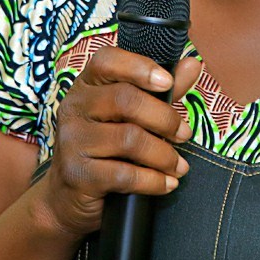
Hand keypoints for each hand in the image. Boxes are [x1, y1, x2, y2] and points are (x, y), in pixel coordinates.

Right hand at [38, 45, 200, 237]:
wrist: (67, 199)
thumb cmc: (106, 150)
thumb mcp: (130, 116)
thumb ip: (161, 91)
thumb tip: (192, 64)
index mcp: (86, 86)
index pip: (106, 61)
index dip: (139, 67)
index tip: (168, 82)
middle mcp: (74, 108)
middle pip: (125, 99)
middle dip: (164, 118)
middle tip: (184, 134)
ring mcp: (72, 141)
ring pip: (129, 139)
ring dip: (163, 154)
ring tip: (178, 166)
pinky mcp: (78, 174)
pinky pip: (124, 175)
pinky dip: (153, 181)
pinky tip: (167, 183)